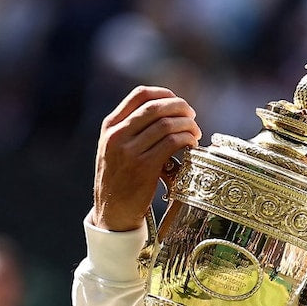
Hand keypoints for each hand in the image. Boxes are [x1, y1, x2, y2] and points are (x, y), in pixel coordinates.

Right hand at [93, 86, 201, 231]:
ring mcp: (129, 151)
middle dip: (181, 108)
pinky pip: (172, 142)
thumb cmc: (120, 179)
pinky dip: (187, 139)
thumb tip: (167, 112)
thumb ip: (132, 129)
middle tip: (192, 117)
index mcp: (111, 126)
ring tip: (195, 133)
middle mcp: (117, 135)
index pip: (140, 95)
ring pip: (167, 124)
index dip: (165, 93)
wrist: (112, 211)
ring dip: (187, 125)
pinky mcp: (144, 167)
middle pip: (156, 107)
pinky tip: (192, 145)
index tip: (178, 102)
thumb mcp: (115, 149)